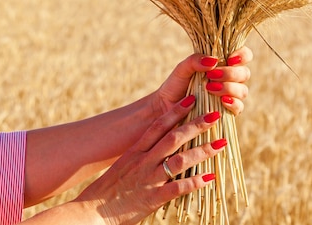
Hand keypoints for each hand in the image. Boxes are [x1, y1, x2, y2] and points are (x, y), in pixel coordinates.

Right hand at [75, 96, 225, 224]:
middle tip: (214, 115)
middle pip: (173, 138)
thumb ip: (140, 158)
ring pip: (180, 160)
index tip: (191, 99)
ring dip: (203, 151)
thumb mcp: (122, 168)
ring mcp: (149, 179)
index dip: (176, 112)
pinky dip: (196, 182)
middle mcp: (143, 162)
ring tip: (221, 144)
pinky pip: (178, 188)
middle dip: (196, 125)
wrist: (90, 214)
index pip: (158, 126)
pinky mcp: (152, 198)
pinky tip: (211, 177)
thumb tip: (157, 148)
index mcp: (135, 152)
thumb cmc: (106, 193)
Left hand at [152, 47, 252, 115]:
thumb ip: (195, 60)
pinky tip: (222, 101)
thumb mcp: (182, 69)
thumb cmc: (176, 85)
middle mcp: (230, 79)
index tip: (229, 59)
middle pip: (245, 73)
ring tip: (210, 88)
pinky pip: (239, 107)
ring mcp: (230, 96)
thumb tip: (213, 60)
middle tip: (212, 75)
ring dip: (229, 88)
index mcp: (223, 64)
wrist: (167, 106)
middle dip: (230, 73)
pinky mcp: (227, 112)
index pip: (244, 55)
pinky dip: (233, 103)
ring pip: (243, 90)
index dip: (242, 55)